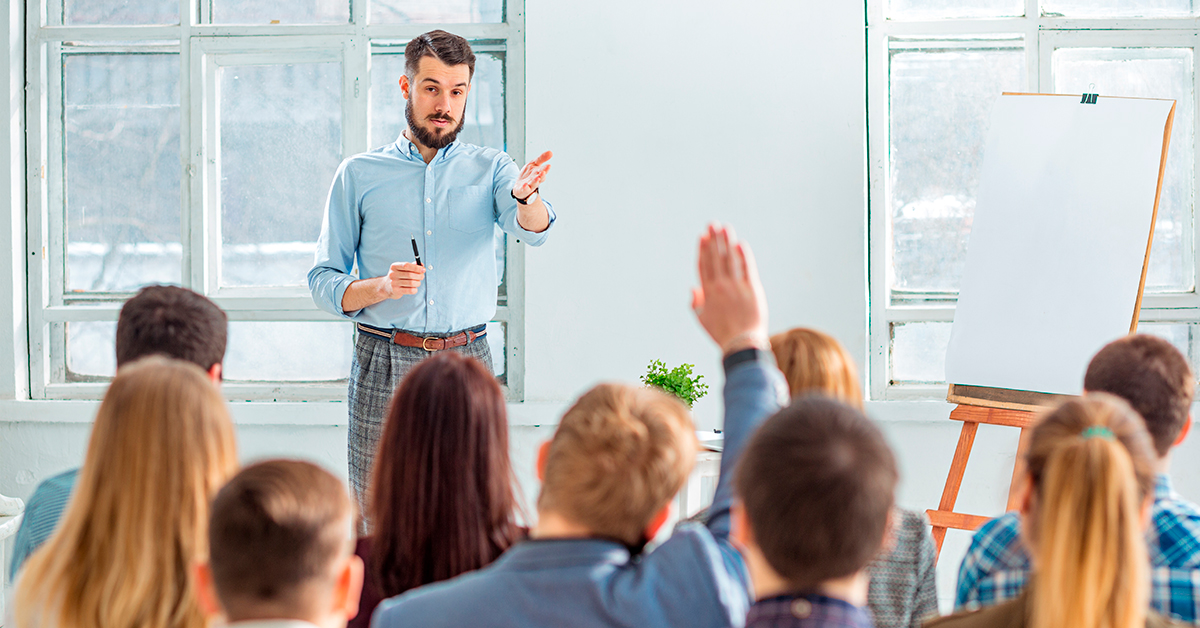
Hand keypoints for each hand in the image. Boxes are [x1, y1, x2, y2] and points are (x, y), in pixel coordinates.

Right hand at [381, 262, 425, 298]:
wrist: (386, 287)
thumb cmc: (398, 276)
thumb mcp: (402, 269)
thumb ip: (412, 266)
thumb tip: (422, 265)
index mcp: (394, 266)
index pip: (406, 265)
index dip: (416, 267)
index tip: (423, 269)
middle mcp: (393, 274)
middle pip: (410, 274)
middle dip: (419, 276)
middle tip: (422, 276)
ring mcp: (394, 283)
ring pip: (411, 283)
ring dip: (418, 283)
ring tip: (418, 283)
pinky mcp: (396, 291)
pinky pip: (410, 290)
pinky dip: (415, 289)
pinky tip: (414, 288)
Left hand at [513, 150, 552, 199]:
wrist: (520, 185)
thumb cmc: (529, 174)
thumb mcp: (534, 163)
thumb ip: (541, 158)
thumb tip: (550, 152)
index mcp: (539, 173)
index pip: (543, 171)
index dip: (545, 169)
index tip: (548, 165)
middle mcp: (536, 180)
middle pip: (540, 178)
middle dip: (542, 175)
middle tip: (543, 172)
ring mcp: (530, 185)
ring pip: (534, 184)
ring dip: (535, 181)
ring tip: (537, 178)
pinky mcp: (523, 190)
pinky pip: (525, 189)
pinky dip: (525, 188)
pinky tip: (525, 185)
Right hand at [691, 223, 768, 354]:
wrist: (742, 344)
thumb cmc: (722, 334)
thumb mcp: (702, 320)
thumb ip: (696, 303)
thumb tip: (693, 288)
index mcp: (708, 293)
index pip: (704, 266)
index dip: (702, 250)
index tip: (702, 237)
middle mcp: (720, 287)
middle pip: (715, 258)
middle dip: (713, 240)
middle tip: (712, 224)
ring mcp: (736, 287)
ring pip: (730, 259)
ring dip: (726, 242)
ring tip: (725, 228)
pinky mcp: (752, 289)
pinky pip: (747, 268)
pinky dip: (743, 255)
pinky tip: (740, 244)